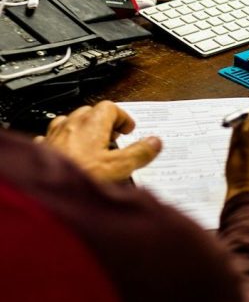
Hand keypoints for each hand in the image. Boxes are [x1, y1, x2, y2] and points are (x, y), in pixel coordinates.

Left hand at [40, 101, 161, 181]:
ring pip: (69, 122)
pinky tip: (66, 154)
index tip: (128, 129)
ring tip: (91, 144)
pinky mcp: (40, 151)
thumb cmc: (77, 179)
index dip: (122, 117)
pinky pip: (52, 138)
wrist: (44, 194)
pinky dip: (62, 142)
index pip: (110, 107)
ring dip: (82, 129)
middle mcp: (70, 126)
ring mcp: (53, 137)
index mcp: (91, 124)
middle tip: (114, 137)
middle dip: (104, 122)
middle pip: (90, 112)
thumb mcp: (118, 168)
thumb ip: (138, 153)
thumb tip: (154, 142)